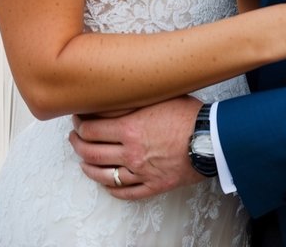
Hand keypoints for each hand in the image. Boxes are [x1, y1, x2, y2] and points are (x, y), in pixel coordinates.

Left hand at [70, 96, 201, 200]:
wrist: (211, 139)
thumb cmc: (188, 114)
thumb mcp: (159, 96)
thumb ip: (134, 98)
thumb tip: (114, 92)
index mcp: (130, 128)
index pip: (91, 130)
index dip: (79, 124)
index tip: (77, 119)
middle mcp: (131, 152)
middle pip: (91, 152)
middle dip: (78, 144)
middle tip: (74, 137)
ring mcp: (140, 172)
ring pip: (104, 176)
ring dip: (89, 168)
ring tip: (83, 161)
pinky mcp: (153, 186)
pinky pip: (126, 193)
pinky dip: (112, 189)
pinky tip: (106, 183)